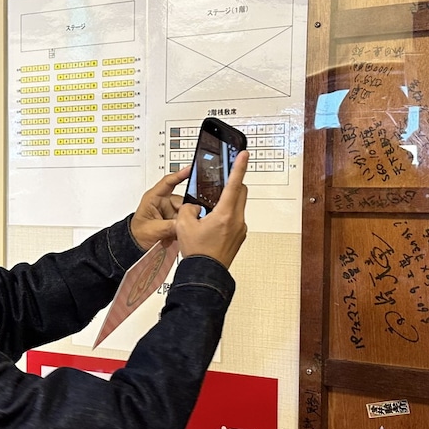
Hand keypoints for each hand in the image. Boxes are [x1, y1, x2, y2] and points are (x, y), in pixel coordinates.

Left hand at [129, 166, 190, 248]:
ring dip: (183, 221)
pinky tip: (177, 233)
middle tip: (184, 222)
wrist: (137, 244)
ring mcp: (170, 210)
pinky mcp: (174, 218)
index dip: (180, 174)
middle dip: (185, 211)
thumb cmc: (139, 233)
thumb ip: (169, 226)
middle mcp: (163, 201)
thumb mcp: (154, 230)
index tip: (190, 169)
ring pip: (185, 211)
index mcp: (154, 197)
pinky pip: (184, 219)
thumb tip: (184, 223)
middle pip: (182, 200)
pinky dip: (183, 226)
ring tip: (175, 231)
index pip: (168, 182)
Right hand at [176, 152, 248, 268]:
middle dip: (233, 184)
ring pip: (238, 207)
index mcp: (225, 214)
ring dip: (227, 203)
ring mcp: (240, 229)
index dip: (239, 166)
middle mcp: (237, 220)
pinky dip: (226, 217)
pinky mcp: (239, 237)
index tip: (244, 154)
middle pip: (241, 192)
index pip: (235, 184)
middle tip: (221, 183)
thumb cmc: (197, 253)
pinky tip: (212, 225)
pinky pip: (235, 220)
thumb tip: (195, 207)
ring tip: (209, 213)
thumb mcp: (184, 225)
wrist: (205, 274)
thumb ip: (189, 209)